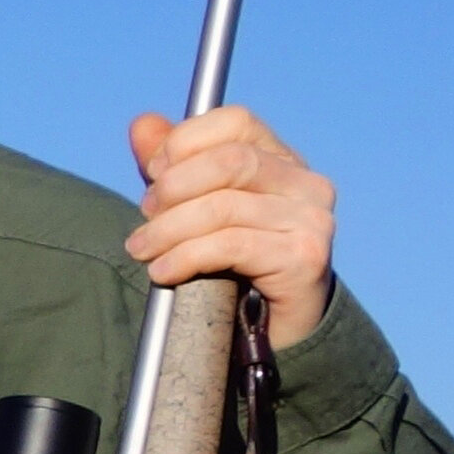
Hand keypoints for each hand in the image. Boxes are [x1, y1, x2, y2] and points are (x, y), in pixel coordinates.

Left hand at [126, 104, 336, 349]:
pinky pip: (232, 246)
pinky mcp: (305, 257)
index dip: (185, 141)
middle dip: (173, 187)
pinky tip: (163, 272)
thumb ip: (170, 166)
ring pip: (224, 207)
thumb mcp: (193, 207)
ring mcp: (312, 219)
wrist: (273, 332)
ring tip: (141, 249)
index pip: (236, 121)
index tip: (153, 173)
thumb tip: (142, 124)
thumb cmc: (231, 264)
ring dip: (168, 229)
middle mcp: (307, 183)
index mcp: (283, 160)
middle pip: (229, 161)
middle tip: (144, 216)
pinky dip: (186, 256)